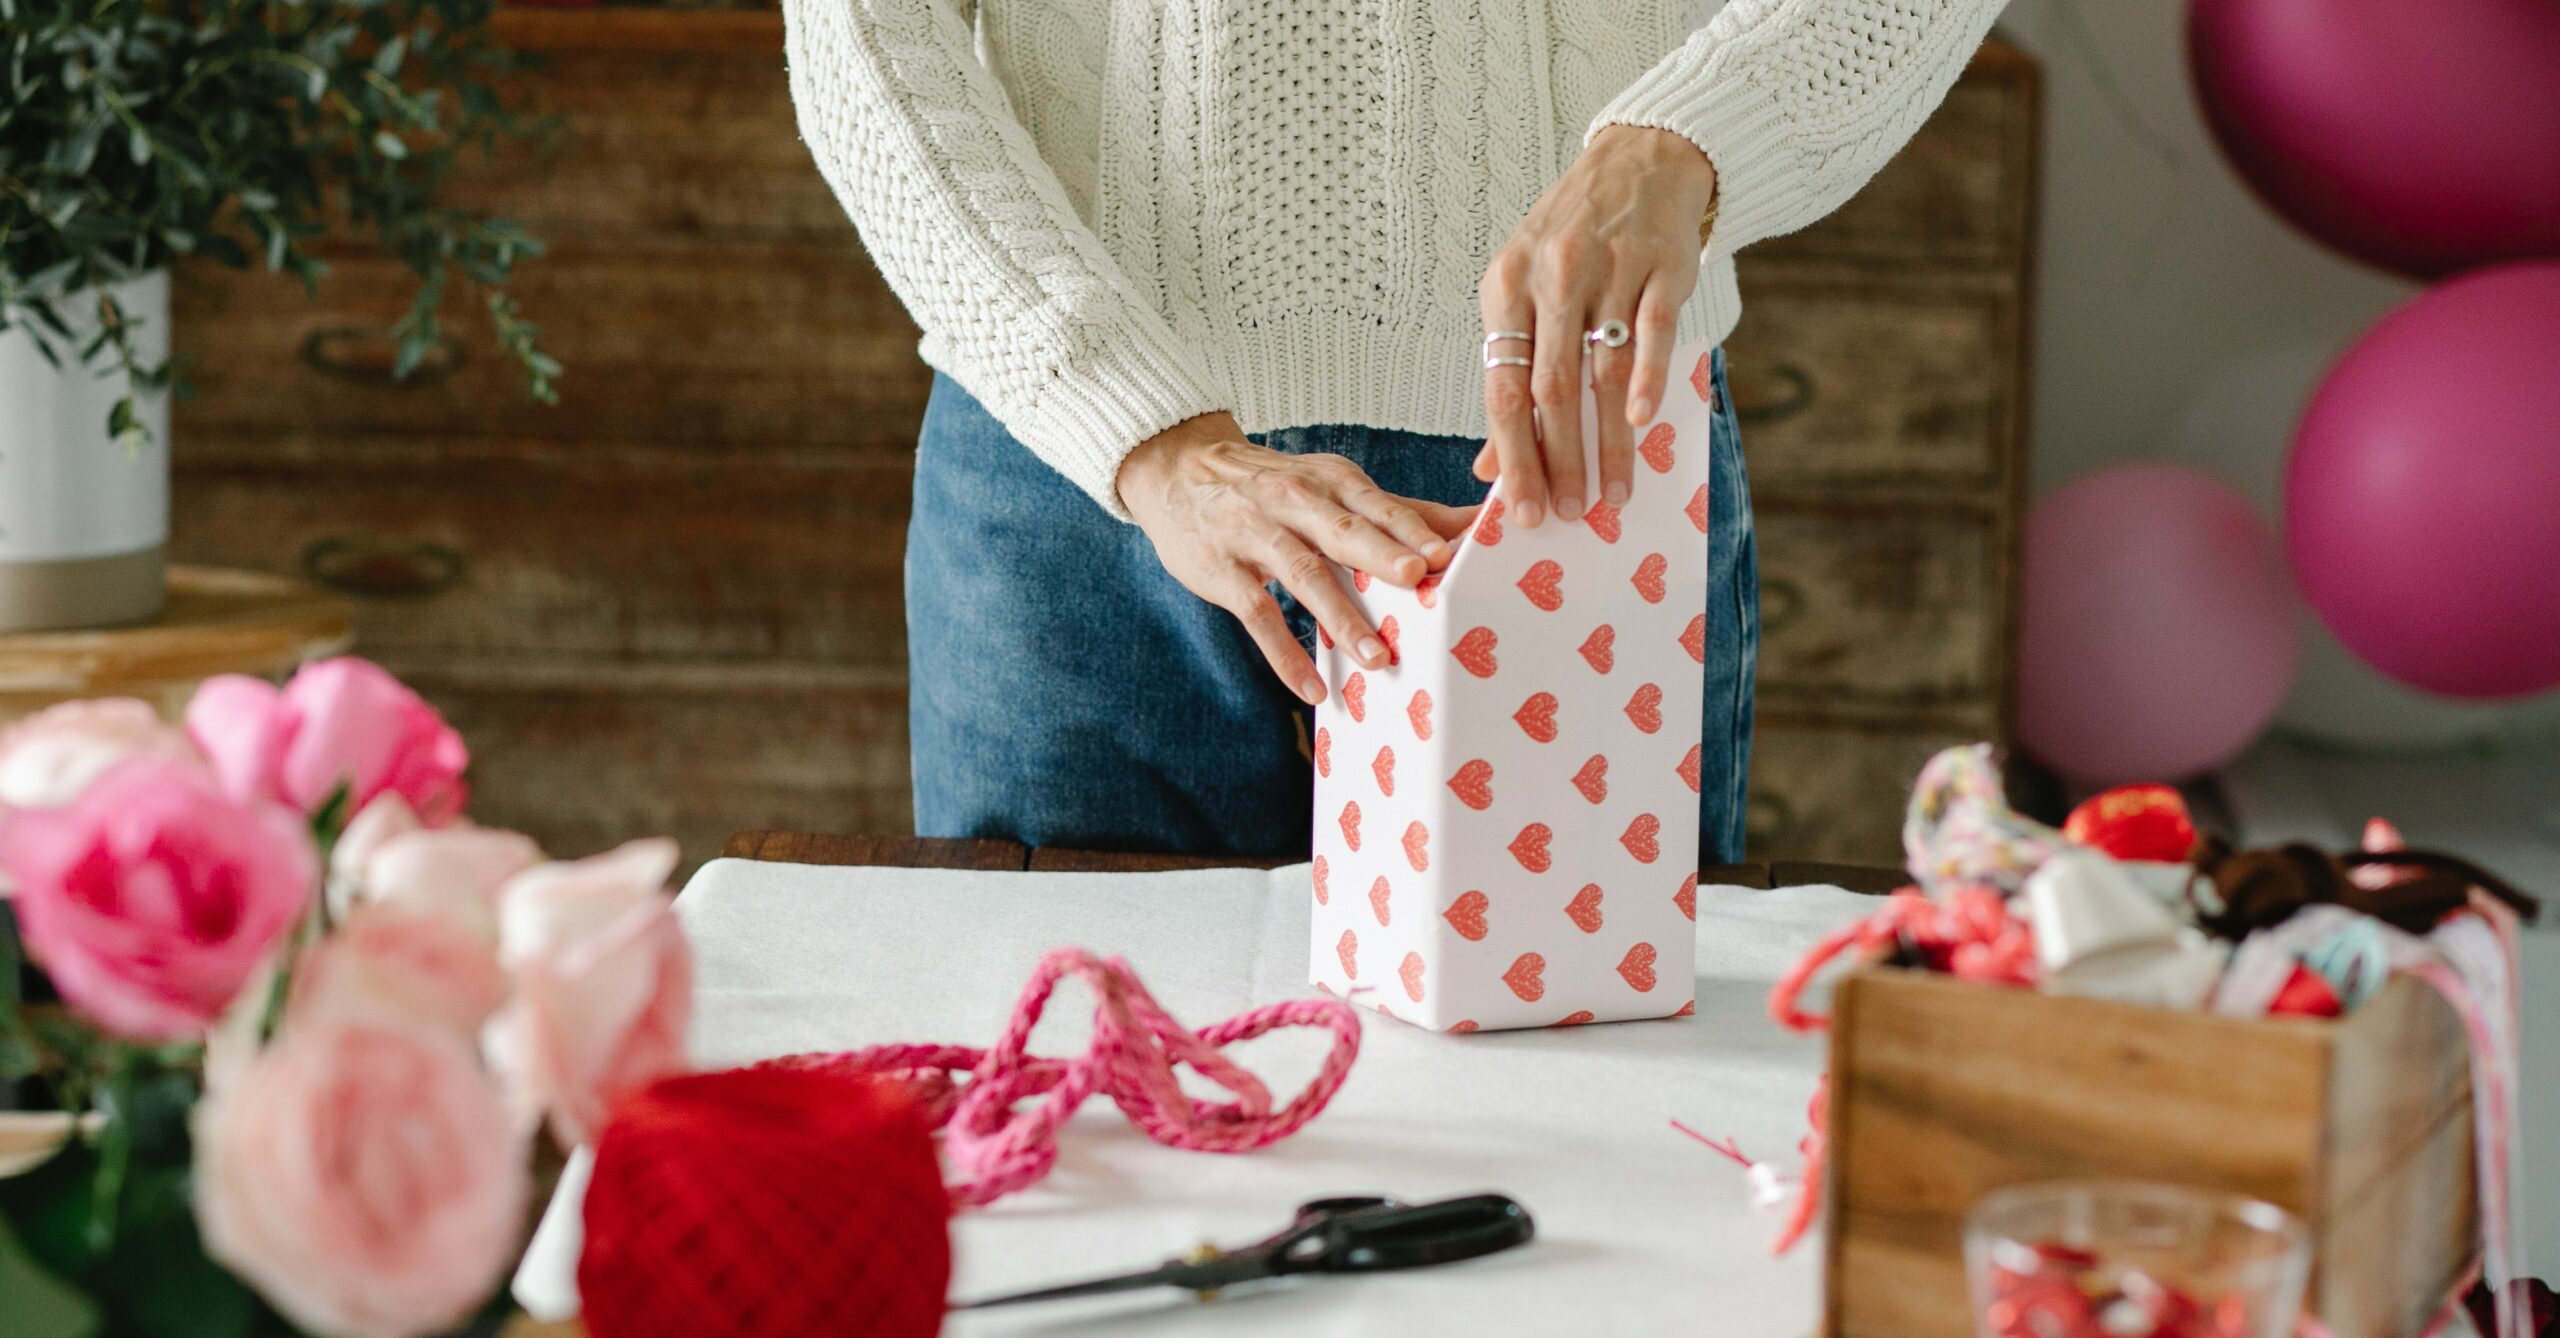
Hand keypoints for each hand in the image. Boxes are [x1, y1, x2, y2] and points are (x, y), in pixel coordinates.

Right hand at [1117, 413, 1477, 704]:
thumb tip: (1473, 524)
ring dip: (1341, 618)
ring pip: (1304, 576)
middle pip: (1344, 532)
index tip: (1445, 554)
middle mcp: (1296, 503)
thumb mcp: (1332, 486)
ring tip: (1377, 658)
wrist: (1180, 471)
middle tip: (1416, 580)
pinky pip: (1258, 615)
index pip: (1377, 505)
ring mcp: (1257, 536)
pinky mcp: (1225, 572)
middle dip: (1381, 556)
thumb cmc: (1274, 485)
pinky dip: (1284, 655)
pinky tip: (1311, 689)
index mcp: (1332, 482)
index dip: (1409, 528)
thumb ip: (1399, 511)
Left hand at [1477, 125, 1717, 526]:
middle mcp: (1550, 277)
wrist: (1639, 160)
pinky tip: (1642, 422)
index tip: (1522, 511)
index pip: (1502, 389)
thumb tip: (1488, 464)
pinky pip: (1651, 331)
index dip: (1512, 456)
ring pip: (1601, 370)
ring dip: (1609, 441)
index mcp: (1505, 288)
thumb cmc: (1575, 240)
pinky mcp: (1660, 264)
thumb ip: (1510, 374)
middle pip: (1548, 388)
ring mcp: (1608, 268)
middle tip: (1569, 513)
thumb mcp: (1524, 292)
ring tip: (1613, 491)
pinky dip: (1646, 379)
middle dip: (1558, 460)